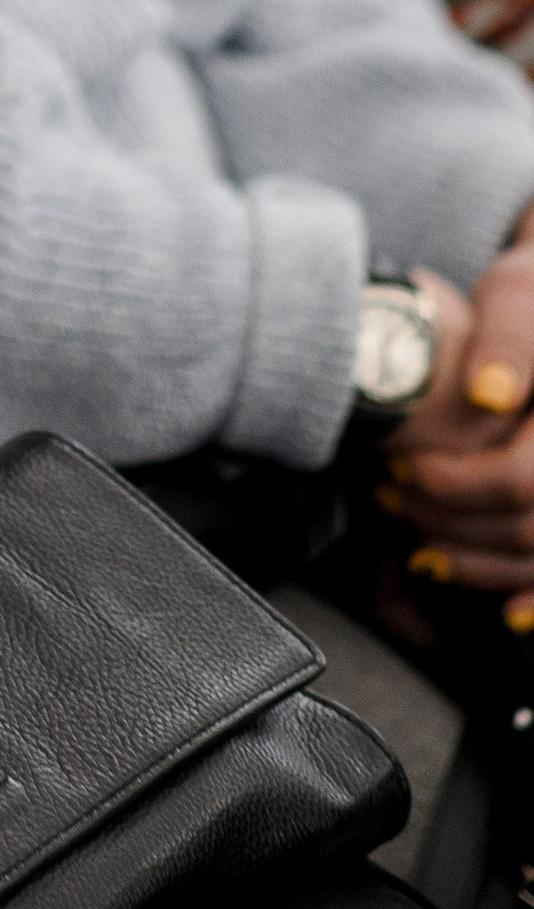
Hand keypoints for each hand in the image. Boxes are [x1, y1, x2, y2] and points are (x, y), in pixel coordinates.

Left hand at [382, 216, 533, 607]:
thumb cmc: (533, 301)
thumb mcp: (516, 294)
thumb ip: (509, 338)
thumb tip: (487, 396)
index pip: (520, 478)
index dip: (451, 483)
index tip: (398, 465)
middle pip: (527, 525)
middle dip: (448, 520)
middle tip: (391, 497)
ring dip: (474, 564)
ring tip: (417, 540)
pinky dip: (533, 600)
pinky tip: (505, 614)